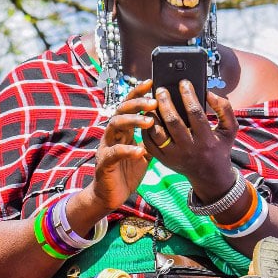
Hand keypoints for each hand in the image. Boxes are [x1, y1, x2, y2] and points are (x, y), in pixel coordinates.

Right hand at [83, 79, 154, 216]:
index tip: (152, 82)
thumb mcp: (145, 152)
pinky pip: (114, 153)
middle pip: (121, 110)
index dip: (138, 92)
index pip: (129, 105)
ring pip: (114, 125)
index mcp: (123, 130)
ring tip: (149, 121)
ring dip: (132, 121)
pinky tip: (139, 150)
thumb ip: (153, 138)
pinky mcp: (104, 163)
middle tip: (154, 101)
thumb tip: (173, 124)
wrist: (111, 195)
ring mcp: (107, 146)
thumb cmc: (128, 171)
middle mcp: (113, 134)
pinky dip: (127, 150)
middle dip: (137, 103)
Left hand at [143, 80, 237, 202]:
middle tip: (161, 89)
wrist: (210, 176)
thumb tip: (209, 93)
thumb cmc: (219, 147)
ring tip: (151, 102)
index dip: (188, 95)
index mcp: (206, 140)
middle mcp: (189, 149)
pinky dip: (146, 129)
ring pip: (157, 133)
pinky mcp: (163, 160)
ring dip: (152, 115)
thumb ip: (224, 109)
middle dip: (165, 102)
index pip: (195, 113)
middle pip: (173, 121)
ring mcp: (174, 156)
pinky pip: (150, 143)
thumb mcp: (230, 129)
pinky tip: (148, 117)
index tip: (184, 82)